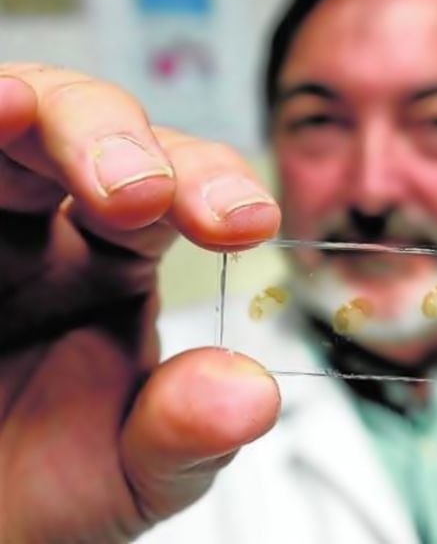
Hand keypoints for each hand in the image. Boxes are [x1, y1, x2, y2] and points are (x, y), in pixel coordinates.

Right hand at [0, 64, 280, 540]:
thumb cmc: (44, 489)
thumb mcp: (134, 474)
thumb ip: (191, 434)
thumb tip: (250, 395)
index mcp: (118, 261)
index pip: (180, 188)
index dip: (216, 186)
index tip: (249, 221)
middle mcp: (48, 226)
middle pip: (89, 127)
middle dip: (117, 140)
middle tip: (142, 193)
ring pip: (3, 122)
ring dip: (23, 110)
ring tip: (19, 112)